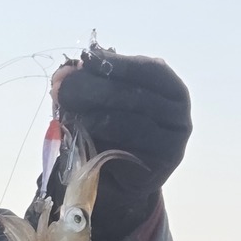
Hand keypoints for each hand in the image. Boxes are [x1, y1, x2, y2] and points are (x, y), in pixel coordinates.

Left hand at [52, 46, 190, 237]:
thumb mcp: (100, 103)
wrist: (115, 180)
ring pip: (133, 124)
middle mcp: (178, 116)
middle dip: (94, 89)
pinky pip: (127, 153)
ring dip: (95, 117)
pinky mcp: (156, 169)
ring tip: (68, 114)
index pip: (150, 70)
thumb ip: (86, 84)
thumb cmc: (110, 133)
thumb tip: (63, 73)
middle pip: (138, 97)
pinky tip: (83, 137)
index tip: (86, 60)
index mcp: (171, 91)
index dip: (117, 63)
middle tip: (62, 89)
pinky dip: (102, 142)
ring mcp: (172, 145)